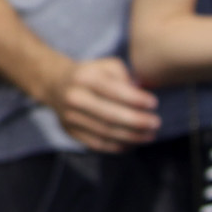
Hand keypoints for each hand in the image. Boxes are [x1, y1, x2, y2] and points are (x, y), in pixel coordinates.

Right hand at [41, 56, 160, 152]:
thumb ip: (124, 76)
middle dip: (137, 121)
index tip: (154, 103)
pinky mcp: (70, 131)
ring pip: (105, 132)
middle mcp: (75, 98)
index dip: (136, 99)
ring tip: (150, 135)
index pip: (113, 91)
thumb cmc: (90, 74)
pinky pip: (98, 143)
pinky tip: (133, 142)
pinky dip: (118, 146)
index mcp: (84, 78)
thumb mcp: (105, 65)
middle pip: (110, 115)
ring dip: (132, 136)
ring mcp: (71, 117)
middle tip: (156, 123)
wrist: (55, 84)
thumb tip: (141, 94)